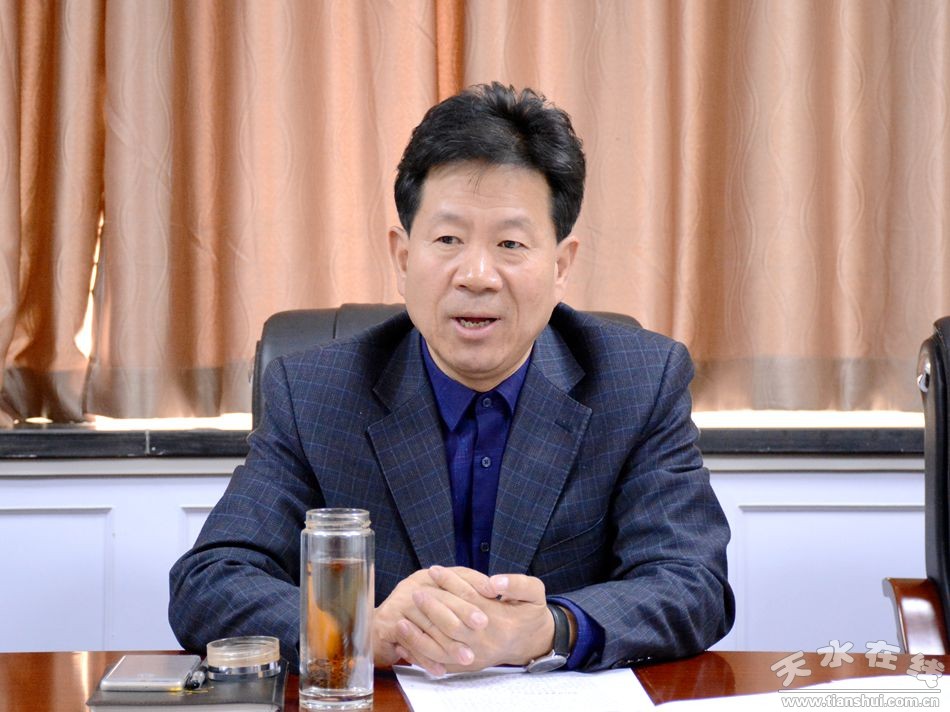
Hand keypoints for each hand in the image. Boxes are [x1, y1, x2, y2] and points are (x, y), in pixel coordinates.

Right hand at [373, 568, 482, 669]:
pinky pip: (410, 644)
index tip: (492, 597)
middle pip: (441, 600)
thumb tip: (493, 589)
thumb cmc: (418, 612)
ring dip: (448, 644)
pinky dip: (426, 660)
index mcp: (428, 577)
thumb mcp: (440, 595)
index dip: (473, 587)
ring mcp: (398, 605)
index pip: (454, 577)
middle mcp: (412, 587)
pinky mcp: (386, 625)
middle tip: (482, 627)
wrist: (381, 625)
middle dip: (462, 614)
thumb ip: (464, 588)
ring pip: (428, 625)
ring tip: (467, 657)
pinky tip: (441, 670)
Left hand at [393, 566, 553, 673]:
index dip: (450, 583)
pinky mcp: (468, 665)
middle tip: (414, 592)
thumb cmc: (531, 613)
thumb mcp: (535, 592)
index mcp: (499, 620)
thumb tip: (495, 582)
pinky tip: (405, 643)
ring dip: (419, 635)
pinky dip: (421, 654)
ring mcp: (475, 656)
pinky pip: (440, 662)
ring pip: (442, 648)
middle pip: (451, 624)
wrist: (532, 641)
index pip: (469, 599)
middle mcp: (485, 640)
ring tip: (400, 620)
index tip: (434, 569)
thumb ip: (518, 583)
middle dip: (430, 607)